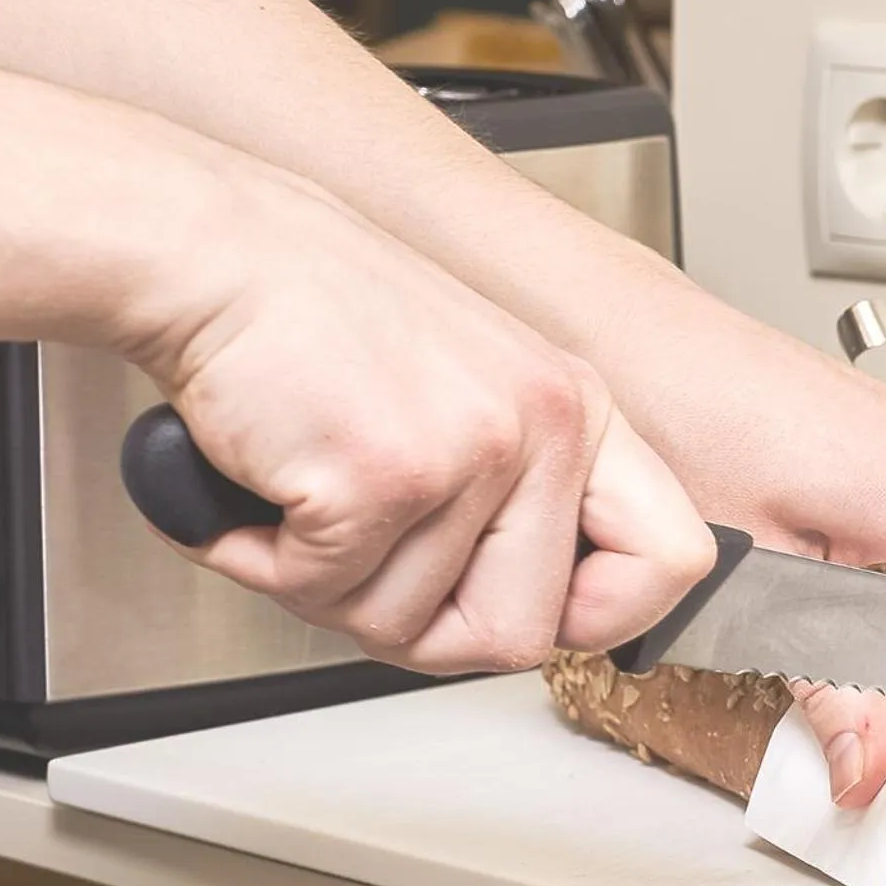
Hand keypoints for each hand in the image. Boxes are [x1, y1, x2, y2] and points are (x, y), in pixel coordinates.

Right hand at [118, 166, 714, 673]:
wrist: (214, 248)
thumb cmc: (323, 322)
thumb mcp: (475, 393)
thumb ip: (525, 499)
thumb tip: (548, 619)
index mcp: (580, 413)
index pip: (672, 561)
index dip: (603, 618)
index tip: (544, 615)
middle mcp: (544, 426)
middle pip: (519, 637)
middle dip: (424, 630)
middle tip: (368, 566)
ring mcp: (471, 451)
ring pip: (406, 627)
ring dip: (328, 587)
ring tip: (307, 496)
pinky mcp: (383, 474)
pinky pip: (323, 592)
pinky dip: (266, 561)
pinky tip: (266, 488)